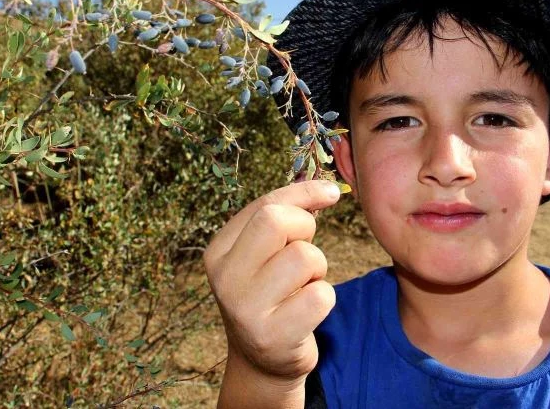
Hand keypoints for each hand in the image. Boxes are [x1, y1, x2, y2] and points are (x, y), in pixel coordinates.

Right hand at [204, 180, 341, 381]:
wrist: (262, 361)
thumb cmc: (271, 294)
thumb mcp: (264, 254)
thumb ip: (285, 217)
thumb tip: (327, 189)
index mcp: (219, 251)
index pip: (265, 205)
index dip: (304, 193)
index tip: (331, 193)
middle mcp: (226, 278)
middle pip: (277, 222)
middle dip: (305, 229)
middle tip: (303, 251)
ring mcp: (246, 309)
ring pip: (305, 257)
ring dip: (317, 269)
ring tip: (302, 286)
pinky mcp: (274, 336)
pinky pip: (321, 295)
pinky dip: (324, 298)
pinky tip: (306, 311)